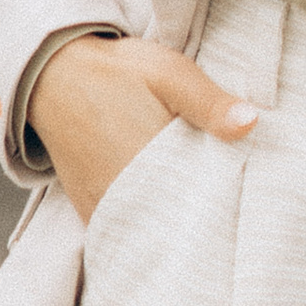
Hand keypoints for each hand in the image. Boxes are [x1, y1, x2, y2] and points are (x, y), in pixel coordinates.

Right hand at [29, 34, 256, 223]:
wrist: (54, 73)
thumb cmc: (117, 70)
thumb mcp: (169, 72)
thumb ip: (209, 102)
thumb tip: (250, 124)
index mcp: (150, 160)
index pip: (201, 203)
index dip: (226, 204)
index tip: (246, 199)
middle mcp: (124, 194)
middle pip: (177, 226)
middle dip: (203, 222)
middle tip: (230, 212)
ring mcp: (105, 208)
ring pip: (151, 235)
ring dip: (175, 230)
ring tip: (201, 219)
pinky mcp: (90, 212)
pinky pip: (125, 234)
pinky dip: (147, 232)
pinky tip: (167, 220)